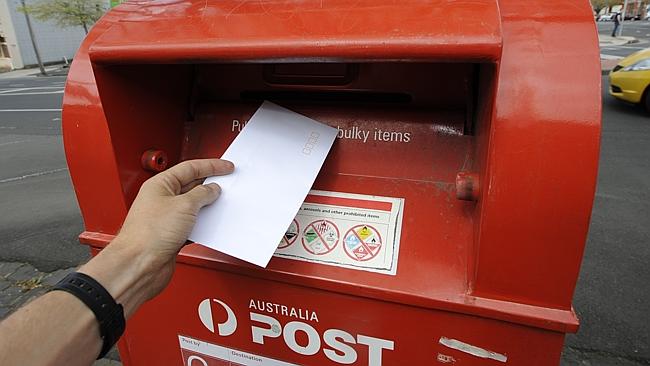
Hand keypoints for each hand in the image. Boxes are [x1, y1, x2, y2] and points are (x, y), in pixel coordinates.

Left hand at [80, 159, 233, 315]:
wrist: (139, 264)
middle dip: (210, 184)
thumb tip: (211, 190)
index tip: (226, 167)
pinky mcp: (171, 235)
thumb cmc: (149, 234)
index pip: (189, 168)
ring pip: (193, 206)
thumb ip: (202, 194)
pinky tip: (210, 225)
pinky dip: (203, 223)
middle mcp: (161, 199)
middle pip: (191, 185)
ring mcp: (166, 218)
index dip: (211, 166)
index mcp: (159, 184)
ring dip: (207, 206)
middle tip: (228, 183)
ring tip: (221, 204)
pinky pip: (192, 224)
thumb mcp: (184, 205)